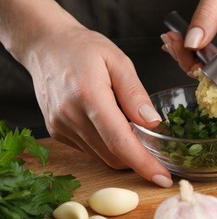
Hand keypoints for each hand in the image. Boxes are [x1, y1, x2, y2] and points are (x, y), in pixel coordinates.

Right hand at [28, 26, 172, 186]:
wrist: (46, 46)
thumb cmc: (84, 48)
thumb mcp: (118, 61)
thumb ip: (135, 93)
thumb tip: (153, 123)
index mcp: (89, 96)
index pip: (120, 141)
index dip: (144, 163)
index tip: (164, 177)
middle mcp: (71, 116)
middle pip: (112, 154)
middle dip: (139, 159)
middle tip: (159, 150)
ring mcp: (60, 127)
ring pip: (102, 155)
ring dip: (123, 152)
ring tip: (135, 130)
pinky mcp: (57, 131)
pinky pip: (90, 149)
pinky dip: (107, 145)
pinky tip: (113, 125)